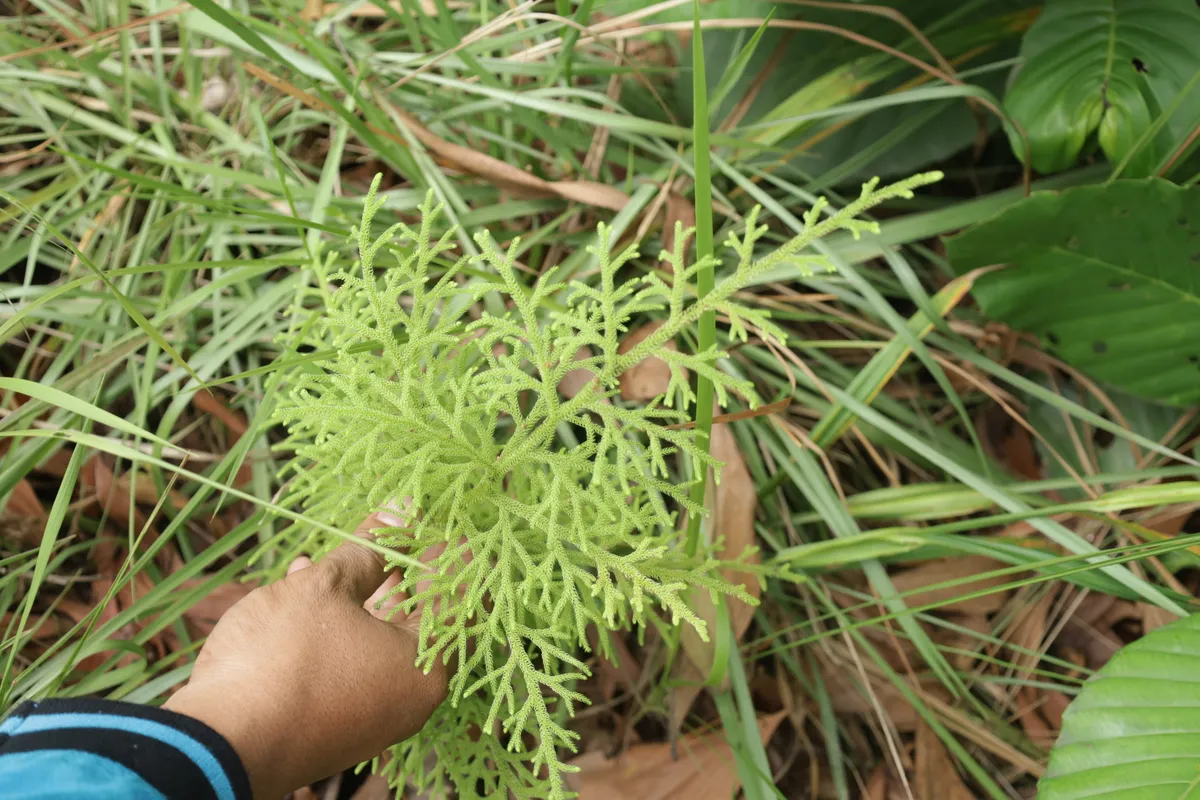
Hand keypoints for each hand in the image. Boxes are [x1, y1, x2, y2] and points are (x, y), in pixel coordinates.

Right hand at [164, 513, 447, 798]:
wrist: (218, 745)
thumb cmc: (281, 659)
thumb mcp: (325, 590)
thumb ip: (368, 549)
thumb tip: (401, 510)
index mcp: (425, 668)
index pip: (452, 596)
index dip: (440, 551)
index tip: (429, 518)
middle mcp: (409, 699)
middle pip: (416, 618)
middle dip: (394, 570)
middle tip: (385, 529)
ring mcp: (373, 716)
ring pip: (378, 639)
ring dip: (357, 594)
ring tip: (333, 555)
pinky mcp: (337, 723)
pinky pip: (351, 662)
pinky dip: (336, 627)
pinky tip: (303, 590)